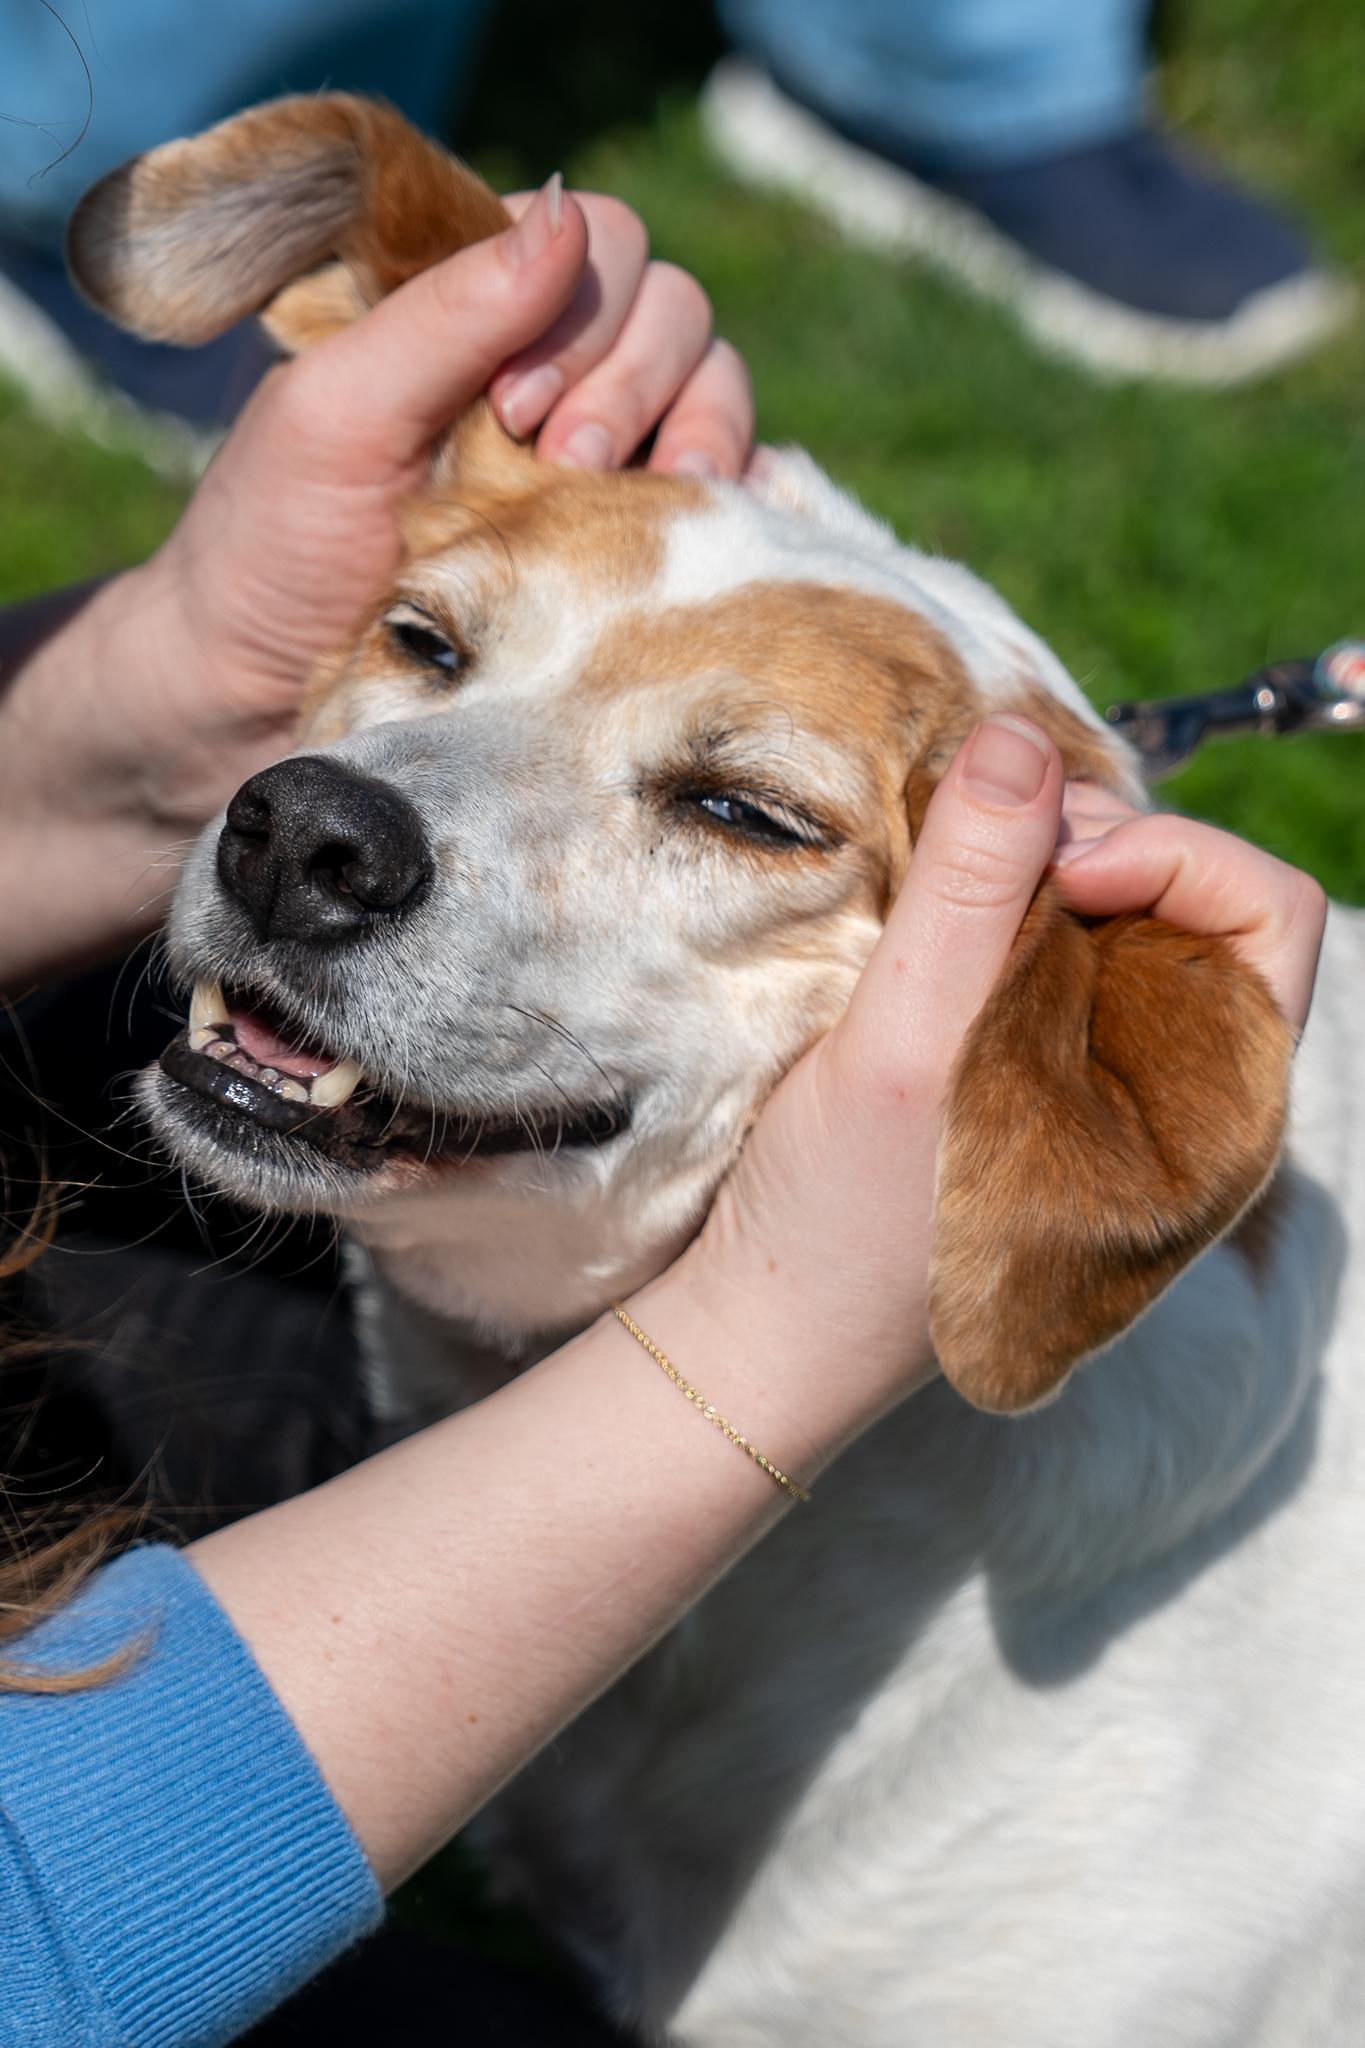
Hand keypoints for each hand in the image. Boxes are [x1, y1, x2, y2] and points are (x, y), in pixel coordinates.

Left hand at [118, 183, 750, 824]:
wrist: (270, 707)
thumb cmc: (278, 550)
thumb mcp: (339, 412)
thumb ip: (448, 312)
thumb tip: (567, 216)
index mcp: (481, 316)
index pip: (599, 243)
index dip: (583, 308)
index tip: (510, 406)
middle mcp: (558, 377)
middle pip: (674, 313)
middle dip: (633, 382)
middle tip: (562, 469)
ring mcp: (611, 466)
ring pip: (718, 392)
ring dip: (693, 438)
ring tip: (617, 513)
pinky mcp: (642, 553)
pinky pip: (740, 495)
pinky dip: (739, 498)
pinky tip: (692, 541)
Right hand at [667, 720, 1325, 1455]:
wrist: (767, 1335)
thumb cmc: (848, 1226)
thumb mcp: (908, 1047)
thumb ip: (974, 889)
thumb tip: (1021, 736)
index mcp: (1210, 1110)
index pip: (1265, 911)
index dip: (1168, 849)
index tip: (1050, 858)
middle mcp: (1176, 1092)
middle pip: (1185, 895)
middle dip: (1082, 842)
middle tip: (969, 849)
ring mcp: (1105, 1086)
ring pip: (1106, 917)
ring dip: (1024, 870)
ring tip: (934, 886)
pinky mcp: (1035, 1077)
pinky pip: (1045, 953)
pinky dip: (989, 910)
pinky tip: (921, 928)